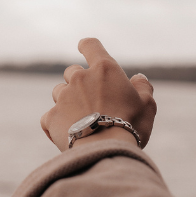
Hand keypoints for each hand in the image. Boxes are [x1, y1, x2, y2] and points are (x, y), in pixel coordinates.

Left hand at [40, 37, 156, 151]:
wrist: (105, 151)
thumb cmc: (131, 126)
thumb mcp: (147, 106)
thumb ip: (142, 88)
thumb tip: (138, 78)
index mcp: (104, 69)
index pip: (90, 45)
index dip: (86, 46)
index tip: (84, 47)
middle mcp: (80, 78)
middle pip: (72, 71)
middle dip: (79, 82)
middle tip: (91, 100)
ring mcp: (63, 96)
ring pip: (59, 91)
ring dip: (67, 100)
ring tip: (80, 119)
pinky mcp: (51, 117)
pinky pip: (49, 117)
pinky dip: (56, 123)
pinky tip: (66, 134)